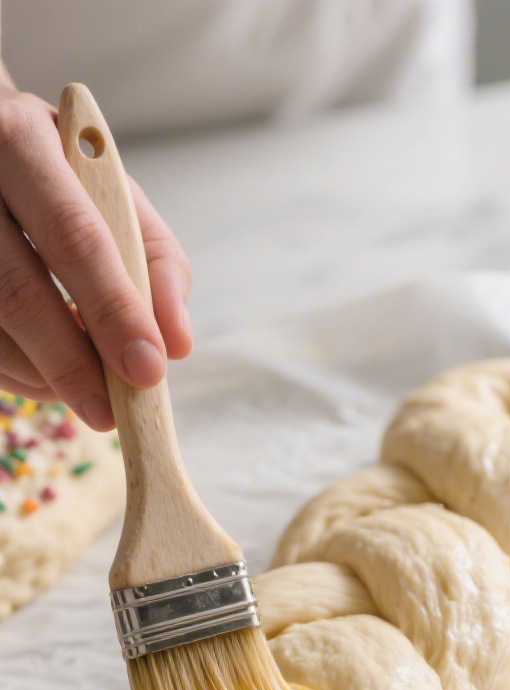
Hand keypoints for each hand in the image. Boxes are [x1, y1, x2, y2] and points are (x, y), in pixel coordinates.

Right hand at [0, 77, 191, 428]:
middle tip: (110, 413)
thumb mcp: (109, 193)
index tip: (147, 368)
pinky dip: (14, 375)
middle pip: (17, 290)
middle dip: (72, 363)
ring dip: (40, 376)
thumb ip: (153, 261)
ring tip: (84, 395)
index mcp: (19, 140)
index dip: (113, 309)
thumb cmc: (52, 174)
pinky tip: (44, 375)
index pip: (73, 236)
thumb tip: (176, 344)